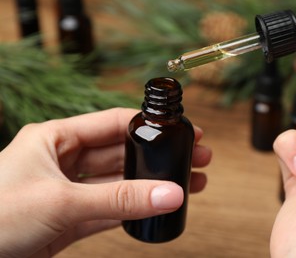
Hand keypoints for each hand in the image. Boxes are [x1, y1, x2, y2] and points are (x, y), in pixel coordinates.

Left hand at [0, 108, 211, 257]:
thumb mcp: (60, 201)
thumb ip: (118, 199)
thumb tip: (168, 194)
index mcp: (56, 138)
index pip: (113, 122)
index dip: (150, 125)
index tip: (182, 130)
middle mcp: (64, 160)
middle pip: (122, 153)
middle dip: (158, 156)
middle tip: (193, 158)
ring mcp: (69, 190)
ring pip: (120, 182)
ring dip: (151, 184)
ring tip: (188, 182)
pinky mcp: (70, 218)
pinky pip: (110, 208)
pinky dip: (134, 209)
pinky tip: (158, 205)